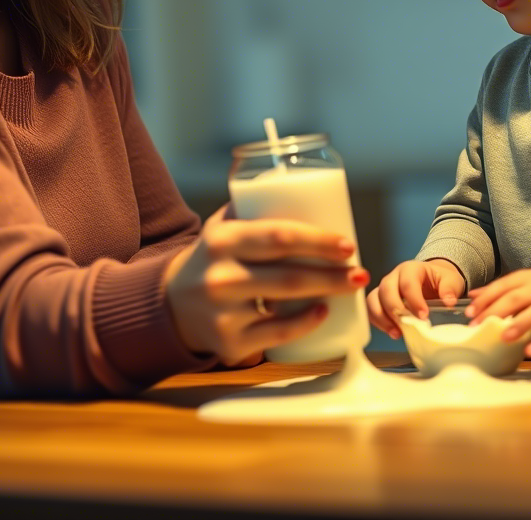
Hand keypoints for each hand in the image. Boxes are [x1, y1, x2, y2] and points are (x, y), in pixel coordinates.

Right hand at [164, 205, 368, 365]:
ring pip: (285, 305)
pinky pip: (276, 335)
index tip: (346, 243)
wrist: (171, 304)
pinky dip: (304, 324)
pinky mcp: (228, 343)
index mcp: (221, 240)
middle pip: (288, 274)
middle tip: (360, 270)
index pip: (277, 236)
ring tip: (352, 287)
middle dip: (332, 273)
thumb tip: (306, 187)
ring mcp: (223, 313)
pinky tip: (323, 313)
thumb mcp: (221, 227)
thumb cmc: (212, 258)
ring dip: (327, 295)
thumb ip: (253, 206)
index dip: (317, 240)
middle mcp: (220, 276)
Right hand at [366, 258, 465, 337]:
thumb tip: (449, 301)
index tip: (424, 316)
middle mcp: (394, 276)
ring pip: (374, 299)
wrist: (432, 279)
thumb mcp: (450, 280)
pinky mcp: (380, 300)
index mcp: (411, 268)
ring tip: (397, 333)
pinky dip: (378, 322)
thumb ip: (450, 288)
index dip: (414, 300)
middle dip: (395, 309)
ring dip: (383, 318)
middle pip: (386, 290)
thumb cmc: (440, 279)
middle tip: (408, 325)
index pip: (408, 282)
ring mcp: (384, 287)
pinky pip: (371, 309)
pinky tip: (393, 332)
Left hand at [466, 259, 530, 357]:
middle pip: (515, 298)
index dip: (485, 299)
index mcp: (528, 279)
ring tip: (503, 337)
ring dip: (519, 324)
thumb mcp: (529, 279)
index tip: (468, 312)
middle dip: (494, 311)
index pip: (502, 286)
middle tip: (476, 326)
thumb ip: (502, 287)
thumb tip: (474, 294)